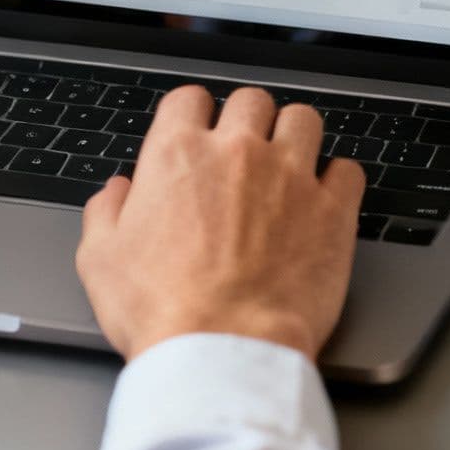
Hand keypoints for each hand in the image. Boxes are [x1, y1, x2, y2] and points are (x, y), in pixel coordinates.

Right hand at [76, 86, 364, 360]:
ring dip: (295, 137)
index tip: (197, 134)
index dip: (192, 116)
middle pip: (251, 101)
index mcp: (178, 155)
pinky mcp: (333, 210)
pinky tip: (325, 199)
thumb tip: (117, 191)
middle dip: (246, 121)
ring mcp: (291, 177)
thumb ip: (107, 212)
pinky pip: (348, 169)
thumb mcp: (101, 261)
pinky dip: (338, 179)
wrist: (223, 350)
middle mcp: (238, 153)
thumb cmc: (162, 311)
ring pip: (303, 120)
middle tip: (243, 154)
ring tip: (288, 166)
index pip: (190, 99)